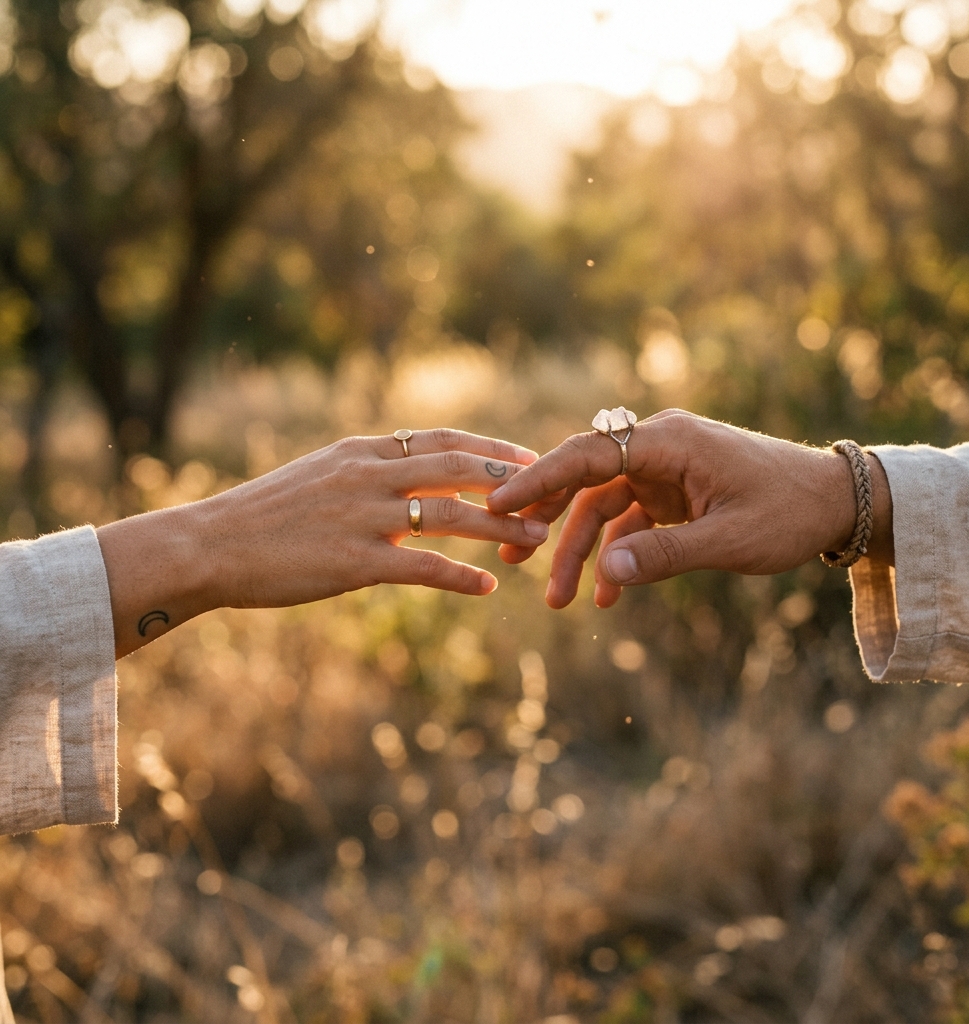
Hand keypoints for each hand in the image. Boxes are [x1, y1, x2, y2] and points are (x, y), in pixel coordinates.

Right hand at [99, 429, 544, 656]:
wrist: (210, 545)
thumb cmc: (265, 515)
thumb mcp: (320, 474)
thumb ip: (368, 471)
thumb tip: (411, 474)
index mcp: (362, 450)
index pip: (442, 439)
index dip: (491, 447)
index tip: (528, 456)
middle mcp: (368, 475)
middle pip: (459, 469)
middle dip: (512, 481)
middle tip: (550, 493)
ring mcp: (362, 517)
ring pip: (451, 517)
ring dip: (501, 529)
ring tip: (537, 541)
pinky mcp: (353, 562)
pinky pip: (423, 567)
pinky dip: (461, 577)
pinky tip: (487, 587)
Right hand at [487, 409, 892, 607]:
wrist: (835, 503)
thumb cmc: (789, 513)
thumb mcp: (729, 540)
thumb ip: (664, 555)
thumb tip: (604, 572)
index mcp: (669, 442)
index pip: (587, 454)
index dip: (538, 479)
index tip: (497, 503)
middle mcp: (658, 448)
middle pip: (585, 480)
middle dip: (547, 521)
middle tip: (511, 558)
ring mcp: (664, 471)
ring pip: (603, 507)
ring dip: (580, 550)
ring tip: (557, 599)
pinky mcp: (673, 493)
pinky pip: (631, 522)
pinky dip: (618, 556)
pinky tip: (608, 596)